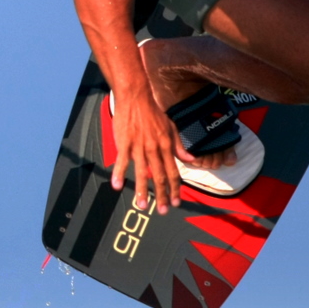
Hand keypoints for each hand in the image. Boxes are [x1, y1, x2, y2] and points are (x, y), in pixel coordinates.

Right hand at [109, 89, 194, 213]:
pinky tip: (117, 186)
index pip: (173, 172)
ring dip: (142, 191)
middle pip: (159, 177)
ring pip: (142, 173)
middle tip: (163, 211)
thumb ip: (180, 145)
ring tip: (142, 206)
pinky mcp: (125, 143)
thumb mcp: (171, 127)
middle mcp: (154, 149)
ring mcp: (139, 147)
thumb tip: (191, 159)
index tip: (176, 202)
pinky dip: (119, 174)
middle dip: (162, 196)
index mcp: (166, 146)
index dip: (175, 189)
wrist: (136, 96)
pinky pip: (122, 161)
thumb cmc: (153, 111)